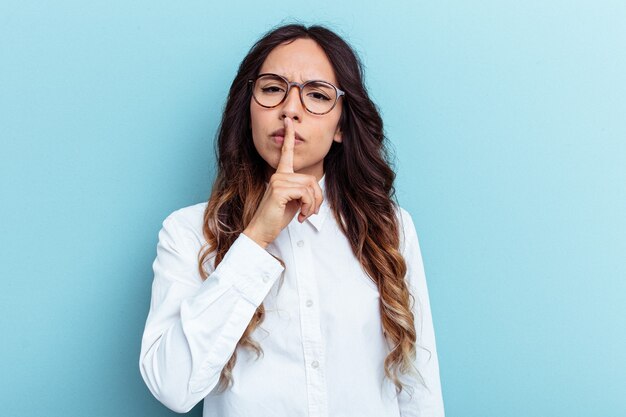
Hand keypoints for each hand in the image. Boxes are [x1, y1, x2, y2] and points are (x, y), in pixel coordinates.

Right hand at [243, 117, 323, 247]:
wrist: (261, 231)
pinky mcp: (279, 189)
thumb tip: (315, 190)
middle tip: (310, 212)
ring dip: (312, 205)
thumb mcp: (293, 201)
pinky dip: (308, 206)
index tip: (288, 121)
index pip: (285, 153)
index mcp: (280, 175)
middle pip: (311, 179)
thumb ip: (302, 191)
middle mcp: (278, 175)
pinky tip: (300, 216)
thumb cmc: (276, 218)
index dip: (288, 136)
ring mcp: (278, 181)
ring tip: (304, 215)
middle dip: (316, 198)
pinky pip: (305, 193)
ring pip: (310, 187)